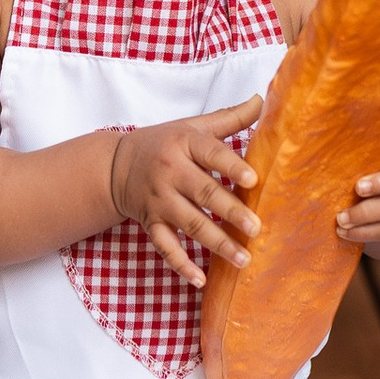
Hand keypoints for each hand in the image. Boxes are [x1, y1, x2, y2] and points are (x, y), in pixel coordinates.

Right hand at [109, 99, 262, 290]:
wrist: (116, 165)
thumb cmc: (165, 143)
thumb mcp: (193, 126)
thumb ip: (229, 117)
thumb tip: (264, 99)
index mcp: (183, 144)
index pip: (211, 154)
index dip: (232, 166)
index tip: (253, 180)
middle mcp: (170, 172)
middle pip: (203, 193)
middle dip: (230, 212)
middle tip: (256, 228)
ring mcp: (159, 201)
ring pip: (189, 224)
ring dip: (216, 243)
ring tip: (243, 258)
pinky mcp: (150, 223)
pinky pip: (164, 247)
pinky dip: (181, 264)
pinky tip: (200, 279)